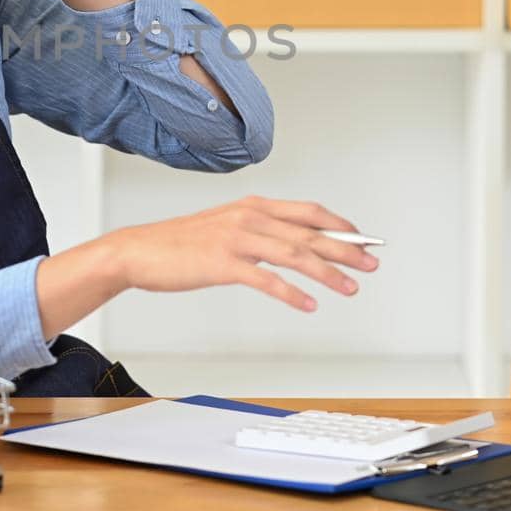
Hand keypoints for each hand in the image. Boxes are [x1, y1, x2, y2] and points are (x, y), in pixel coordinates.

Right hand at [106, 196, 378, 311]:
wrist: (139, 252)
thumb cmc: (180, 244)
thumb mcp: (225, 227)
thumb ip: (258, 232)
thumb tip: (293, 246)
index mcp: (252, 206)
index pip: (308, 212)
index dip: (339, 225)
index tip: (363, 239)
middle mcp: (249, 217)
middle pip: (309, 233)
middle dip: (346, 249)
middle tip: (372, 263)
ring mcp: (236, 239)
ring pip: (294, 254)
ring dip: (327, 272)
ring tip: (350, 287)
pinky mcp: (223, 263)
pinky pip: (266, 279)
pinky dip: (291, 293)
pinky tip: (308, 304)